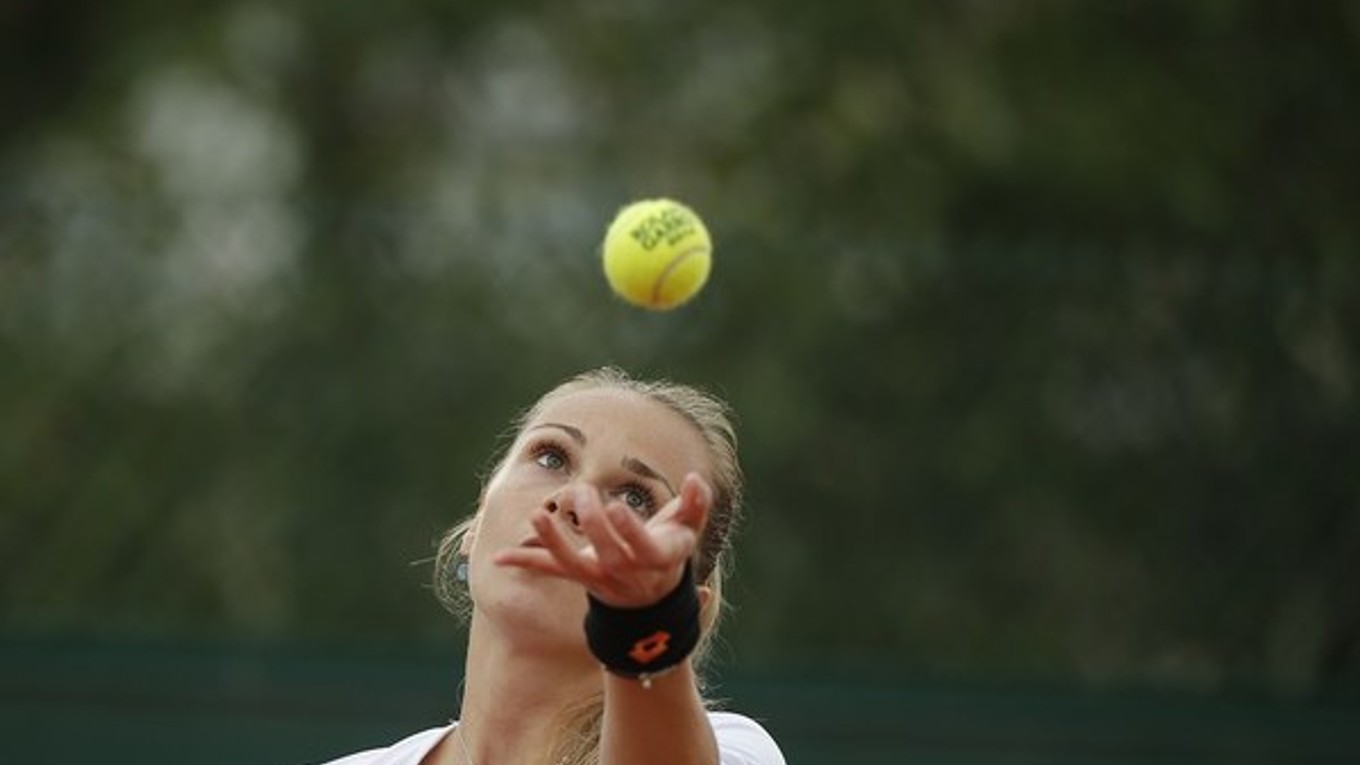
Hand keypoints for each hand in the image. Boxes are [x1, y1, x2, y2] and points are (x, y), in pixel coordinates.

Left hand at [493, 472, 711, 607]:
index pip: (644, 549)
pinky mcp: (579, 576)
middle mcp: (626, 573)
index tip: (617, 508)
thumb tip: (697, 477)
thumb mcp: (688, 529)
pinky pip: (551, 570)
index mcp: (657, 559)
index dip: (630, 531)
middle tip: (583, 491)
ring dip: (553, 541)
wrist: (650, 597)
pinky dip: (526, 562)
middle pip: (608, 553)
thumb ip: (697, 504)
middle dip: (593, 522)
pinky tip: (498, 558)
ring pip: (574, 564)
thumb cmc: (669, 549)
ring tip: (537, 516)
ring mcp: (600, 577)